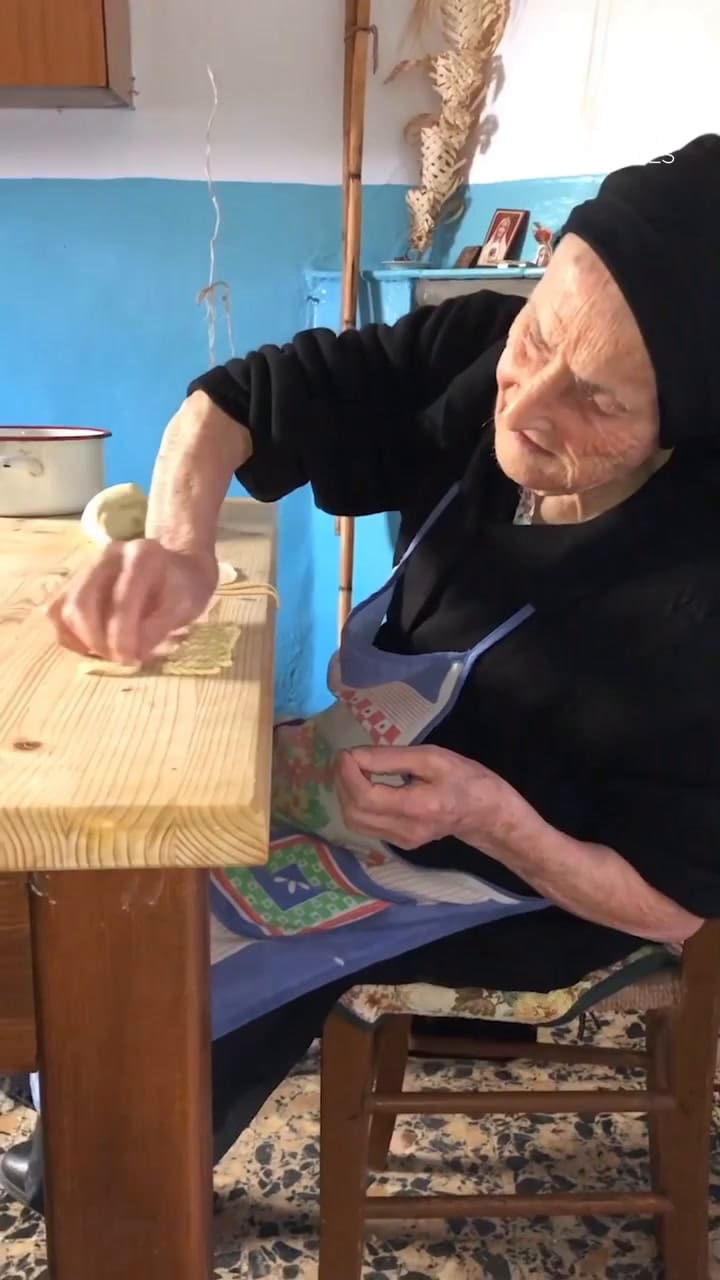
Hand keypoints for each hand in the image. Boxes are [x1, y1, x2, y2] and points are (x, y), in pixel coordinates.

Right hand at [46, 539, 217, 664]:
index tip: (131, 660)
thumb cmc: (183, 588)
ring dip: (83, 640)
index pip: (121, 599)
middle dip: (97, 640)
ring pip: (63, 609)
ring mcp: (86, 567)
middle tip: (120, 659)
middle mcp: (108, 555)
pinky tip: (94, 645)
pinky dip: (70, 636)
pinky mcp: (73, 582)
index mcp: (141, 556)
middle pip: (81, 603)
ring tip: (110, 652)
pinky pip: (56, 613)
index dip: (122, 636)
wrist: (177, 568)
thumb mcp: (187, 606)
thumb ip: (160, 627)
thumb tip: (133, 653)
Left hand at [336, 744, 527, 852]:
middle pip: (354, 813)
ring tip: (352, 769)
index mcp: (418, 807)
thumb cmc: (465, 778)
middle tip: (348, 758)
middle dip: (343, 783)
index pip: (366, 797)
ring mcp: (401, 841)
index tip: (346, 753)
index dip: (348, 774)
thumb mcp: (432, 757)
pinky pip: (365, 826)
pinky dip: (356, 804)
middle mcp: (406, 831)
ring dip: (346, 794)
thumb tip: (354, 756)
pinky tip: (363, 784)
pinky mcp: (399, 843)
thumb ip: (391, 757)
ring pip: (355, 823)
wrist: (486, 813)